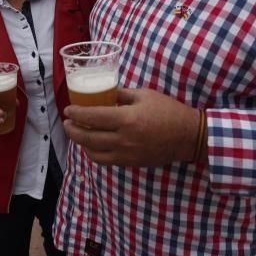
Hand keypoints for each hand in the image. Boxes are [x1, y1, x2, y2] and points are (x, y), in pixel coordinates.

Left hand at [63, 88, 199, 165]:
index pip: (92, 117)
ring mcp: (126, 154)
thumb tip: (104, 92)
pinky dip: (94, 154)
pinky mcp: (131, 163)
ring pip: (93, 153)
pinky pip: (105, 161)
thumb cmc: (168, 111)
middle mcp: (124, 139)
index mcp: (127, 119)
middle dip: (72, 130)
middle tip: (67, 123)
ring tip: (77, 134)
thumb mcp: (145, 95)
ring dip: (81, 144)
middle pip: (88, 137)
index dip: (76, 114)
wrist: (188, 136)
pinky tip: (92, 146)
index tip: (68, 110)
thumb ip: (122, 94)